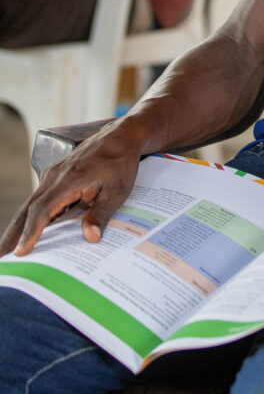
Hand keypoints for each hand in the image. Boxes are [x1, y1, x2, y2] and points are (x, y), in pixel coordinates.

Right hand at [0, 122, 140, 256]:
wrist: (121, 136)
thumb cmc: (120, 163)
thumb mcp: (117, 191)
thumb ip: (101, 214)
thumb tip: (90, 237)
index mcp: (69, 179)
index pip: (43, 209)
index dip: (31, 232)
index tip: (21, 252)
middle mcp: (55, 176)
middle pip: (28, 208)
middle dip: (13, 234)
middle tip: (3, 257)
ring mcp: (53, 174)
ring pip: (31, 203)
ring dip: (19, 225)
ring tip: (9, 249)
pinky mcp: (56, 176)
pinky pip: (40, 198)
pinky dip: (31, 215)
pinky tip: (30, 230)